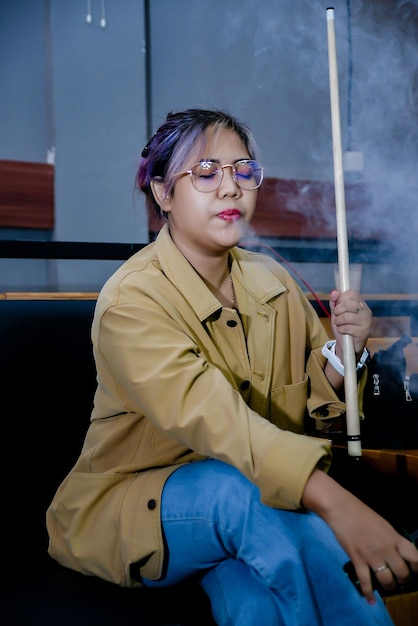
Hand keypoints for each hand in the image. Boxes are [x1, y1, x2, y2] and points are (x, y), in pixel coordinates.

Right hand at [302, 469, 417, 603]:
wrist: (341, 508)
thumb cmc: (362, 514)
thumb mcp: (383, 525)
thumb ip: (392, 540)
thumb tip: (399, 554)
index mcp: (394, 537)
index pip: (415, 557)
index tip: (416, 571)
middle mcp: (386, 548)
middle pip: (402, 572)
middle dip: (403, 579)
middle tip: (399, 578)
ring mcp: (371, 555)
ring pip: (387, 580)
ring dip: (389, 586)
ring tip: (387, 585)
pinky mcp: (357, 559)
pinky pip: (366, 582)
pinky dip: (369, 593)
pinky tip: (371, 600)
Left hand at [329, 289, 371, 356]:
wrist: (348, 344)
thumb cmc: (343, 325)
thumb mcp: (337, 312)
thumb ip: (334, 301)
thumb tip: (334, 292)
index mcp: (360, 303)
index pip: (351, 293)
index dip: (341, 299)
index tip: (338, 306)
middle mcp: (366, 310)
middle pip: (347, 304)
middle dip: (337, 311)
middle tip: (337, 316)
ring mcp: (366, 321)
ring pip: (346, 316)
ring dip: (338, 321)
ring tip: (339, 324)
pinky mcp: (364, 332)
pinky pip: (347, 328)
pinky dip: (340, 330)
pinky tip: (343, 331)